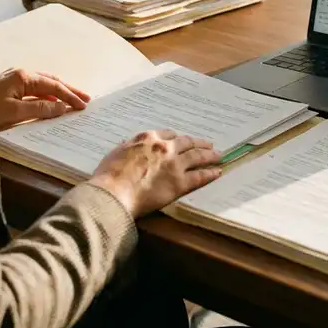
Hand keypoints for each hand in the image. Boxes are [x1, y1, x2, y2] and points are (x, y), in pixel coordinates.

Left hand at [0, 68, 89, 130]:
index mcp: (23, 76)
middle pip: (50, 81)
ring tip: (73, 100)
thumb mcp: (15, 113)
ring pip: (42, 84)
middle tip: (86, 99)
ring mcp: (12, 78)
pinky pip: (33, 89)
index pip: (53, 86)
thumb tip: (62, 107)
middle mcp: (19, 73)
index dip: (70, 96)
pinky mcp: (6, 87)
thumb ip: (40, 109)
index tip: (83, 106)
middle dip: (68, 90)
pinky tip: (50, 102)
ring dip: (58, 92)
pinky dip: (45, 95)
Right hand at [89, 130, 221, 217]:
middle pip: (186, 142)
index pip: (168, 135)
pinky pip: (200, 176)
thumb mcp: (116, 153)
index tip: (181, 141)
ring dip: (209, 155)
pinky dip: (210, 173)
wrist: (113, 192)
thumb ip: (128, 148)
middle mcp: (164, 147)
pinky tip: (217, 172)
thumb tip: (129, 147)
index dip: (177, 138)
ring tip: (218, 155)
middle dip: (197, 143)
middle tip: (207, 144)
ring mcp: (174, 164)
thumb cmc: (109, 174)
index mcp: (148, 138)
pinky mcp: (180, 182)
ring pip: (197, 156)